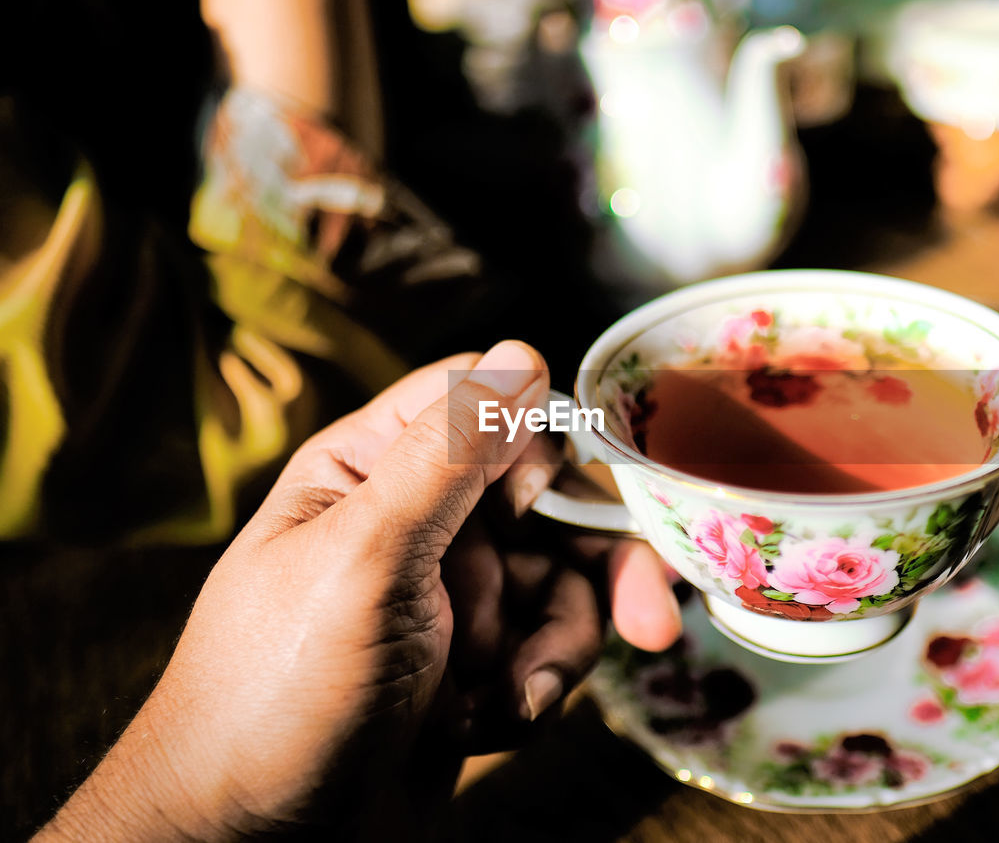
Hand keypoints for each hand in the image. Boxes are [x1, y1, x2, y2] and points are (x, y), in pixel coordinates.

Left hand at [38, 342, 680, 840]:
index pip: (485, 404)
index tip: (563, 498)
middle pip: (550, 500)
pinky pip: (549, 651)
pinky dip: (537, 689)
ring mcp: (452, 598)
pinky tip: (489, 725)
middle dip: (594, 565)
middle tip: (644, 622)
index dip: (539, 439)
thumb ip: (445, 455)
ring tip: (511, 697)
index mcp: (375, 469)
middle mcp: (421, 522)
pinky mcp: (475, 666)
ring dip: (558, 644)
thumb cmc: (275, 693)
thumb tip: (521, 352)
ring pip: (564, 583)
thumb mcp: (363, 558)